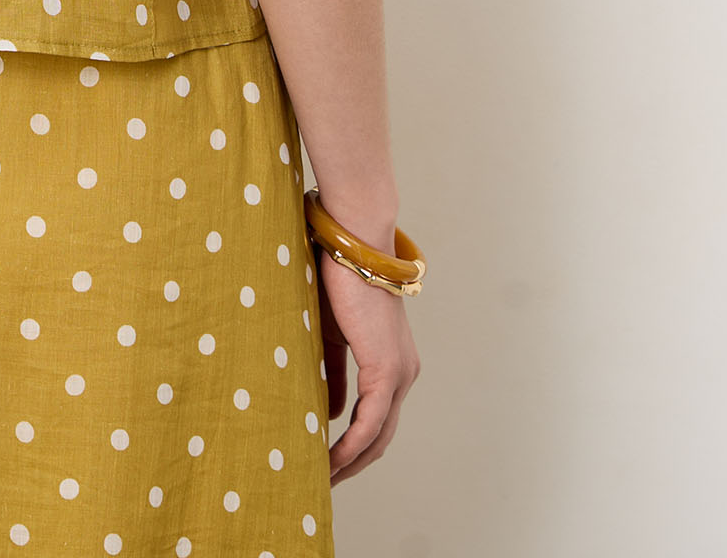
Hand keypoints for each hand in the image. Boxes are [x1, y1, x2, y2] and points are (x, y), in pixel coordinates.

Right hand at [314, 245, 420, 484]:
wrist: (352, 244)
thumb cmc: (337, 280)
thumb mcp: (331, 337)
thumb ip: (333, 376)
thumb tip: (331, 416)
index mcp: (392, 363)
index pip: (376, 419)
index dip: (353, 446)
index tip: (326, 462)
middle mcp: (404, 373)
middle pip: (382, 436)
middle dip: (353, 463)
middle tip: (323, 481)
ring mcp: (399, 373)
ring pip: (379, 435)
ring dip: (351, 461)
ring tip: (322, 478)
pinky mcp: (386, 368)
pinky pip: (370, 421)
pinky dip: (352, 444)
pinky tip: (331, 458)